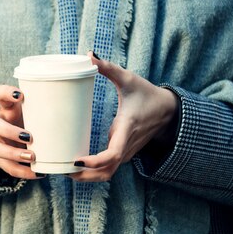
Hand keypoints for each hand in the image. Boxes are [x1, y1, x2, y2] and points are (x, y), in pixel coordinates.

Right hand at [0, 85, 42, 179]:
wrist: (25, 136)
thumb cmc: (35, 120)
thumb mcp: (39, 111)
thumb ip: (50, 107)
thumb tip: (79, 104)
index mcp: (7, 107)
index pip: (0, 93)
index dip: (7, 93)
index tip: (20, 95)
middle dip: (10, 132)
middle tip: (30, 137)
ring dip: (14, 155)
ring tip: (32, 158)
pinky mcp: (0, 158)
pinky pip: (7, 167)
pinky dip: (22, 171)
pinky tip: (37, 173)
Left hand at [68, 53, 178, 182]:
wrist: (169, 110)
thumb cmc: (148, 94)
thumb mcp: (129, 79)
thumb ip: (108, 68)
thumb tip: (89, 55)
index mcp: (127, 129)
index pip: (112, 155)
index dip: (94, 162)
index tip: (77, 161)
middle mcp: (127, 145)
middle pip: (106, 172)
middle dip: (86, 176)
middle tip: (63, 170)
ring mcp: (126, 152)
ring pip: (107, 173)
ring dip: (88, 177)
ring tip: (65, 171)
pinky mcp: (124, 153)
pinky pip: (109, 168)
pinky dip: (94, 172)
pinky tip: (77, 166)